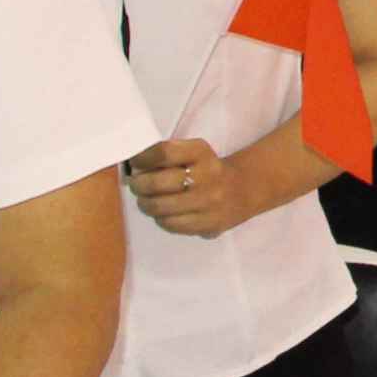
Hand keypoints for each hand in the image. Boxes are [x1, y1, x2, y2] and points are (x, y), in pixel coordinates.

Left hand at [127, 134, 269, 240]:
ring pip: (160, 207)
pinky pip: (172, 224)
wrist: (242, 189)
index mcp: (201, 152)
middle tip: (135, 185)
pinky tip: (163, 213)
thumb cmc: (207, 168)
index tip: (135, 164)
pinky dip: (160, 219)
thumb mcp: (194, 152)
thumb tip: (134, 167)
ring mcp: (209, 203)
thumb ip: (167, 155)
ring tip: (145, 200)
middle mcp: (207, 176)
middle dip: (138, 185)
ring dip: (145, 204)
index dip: (142, 159)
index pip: (163, 153)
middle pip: (157, 183)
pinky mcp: (209, 223)